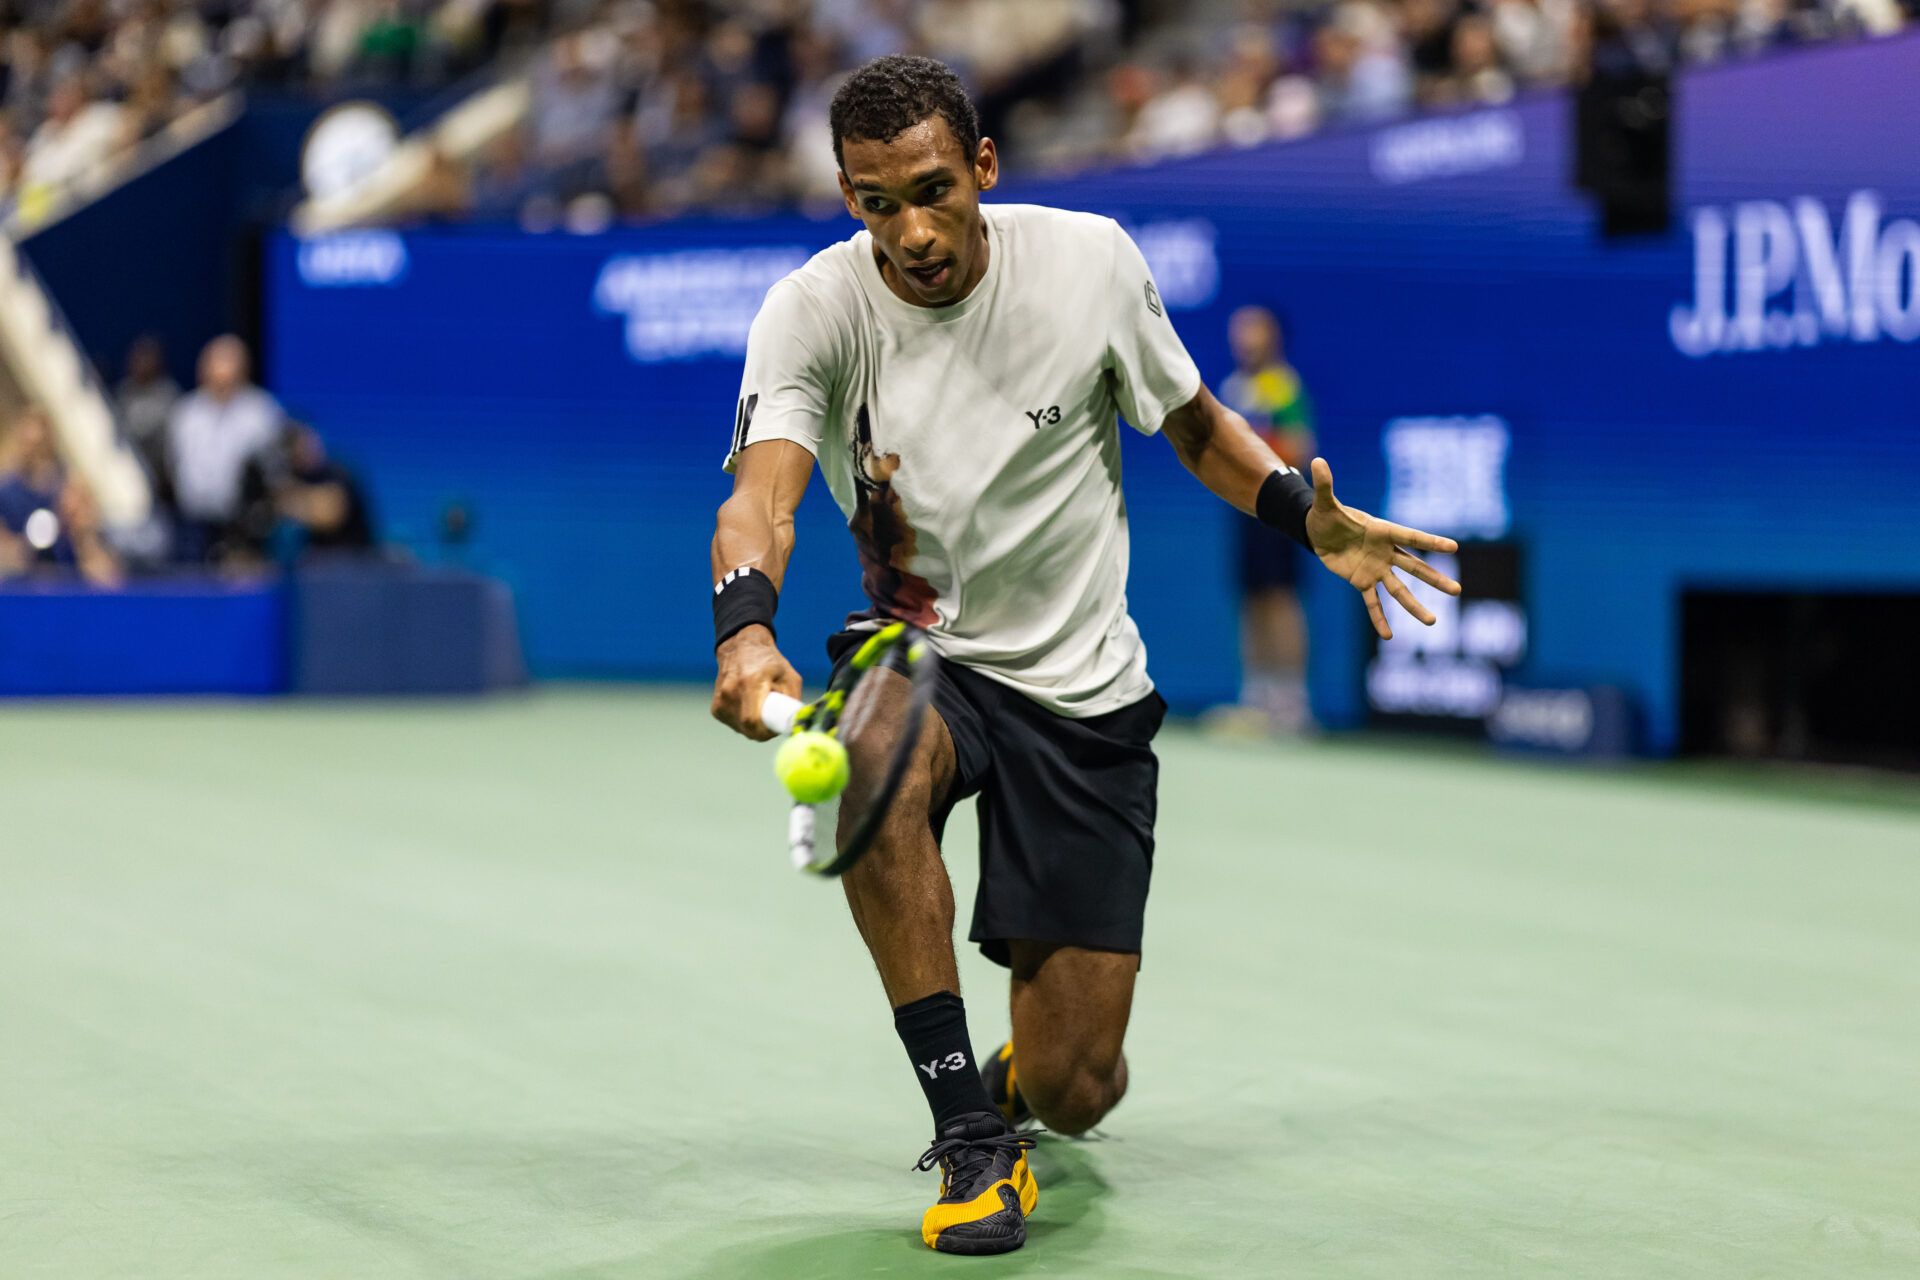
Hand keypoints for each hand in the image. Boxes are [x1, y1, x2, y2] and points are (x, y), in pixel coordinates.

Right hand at [712, 624, 801, 740]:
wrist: (741, 647)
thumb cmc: (769, 662)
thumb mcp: (789, 677)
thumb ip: (793, 702)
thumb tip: (795, 724)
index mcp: (750, 683)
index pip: (752, 721)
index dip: (767, 732)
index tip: (777, 728)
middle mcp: (730, 692)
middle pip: (748, 729)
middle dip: (764, 731)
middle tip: (773, 719)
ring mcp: (720, 701)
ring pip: (741, 729)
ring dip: (754, 726)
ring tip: (760, 707)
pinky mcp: (716, 708)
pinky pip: (734, 725)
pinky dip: (744, 722)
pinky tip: (749, 707)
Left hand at [1303, 457, 1461, 639]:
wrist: (1318, 532)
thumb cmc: (1326, 514)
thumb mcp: (1324, 502)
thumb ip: (1325, 485)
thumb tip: (1316, 459)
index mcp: (1382, 531)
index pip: (1411, 537)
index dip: (1431, 542)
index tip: (1454, 547)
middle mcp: (1385, 552)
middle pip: (1415, 567)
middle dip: (1435, 579)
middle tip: (1457, 591)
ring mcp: (1376, 569)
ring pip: (1399, 590)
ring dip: (1414, 606)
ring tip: (1432, 622)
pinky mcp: (1361, 581)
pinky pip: (1372, 603)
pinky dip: (1379, 619)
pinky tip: (1389, 636)